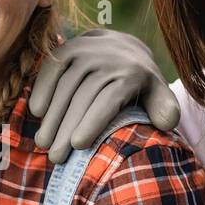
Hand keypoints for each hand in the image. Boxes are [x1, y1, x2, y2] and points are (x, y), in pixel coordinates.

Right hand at [30, 28, 179, 163]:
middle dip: (67, 128)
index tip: (78, 145)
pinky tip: (37, 113)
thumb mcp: (157, 94)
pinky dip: (42, 89)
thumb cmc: (139, 84)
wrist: (125, 47)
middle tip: (56, 157)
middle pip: (84, 96)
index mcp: (132, 73)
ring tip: (43, 142)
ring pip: (65, 85)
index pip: (109, 99)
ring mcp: (87, 50)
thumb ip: (164, 109)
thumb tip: (167, 123)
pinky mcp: (68, 47)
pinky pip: (52, 68)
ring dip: (52, 115)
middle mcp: (109, 58)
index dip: (93, 121)